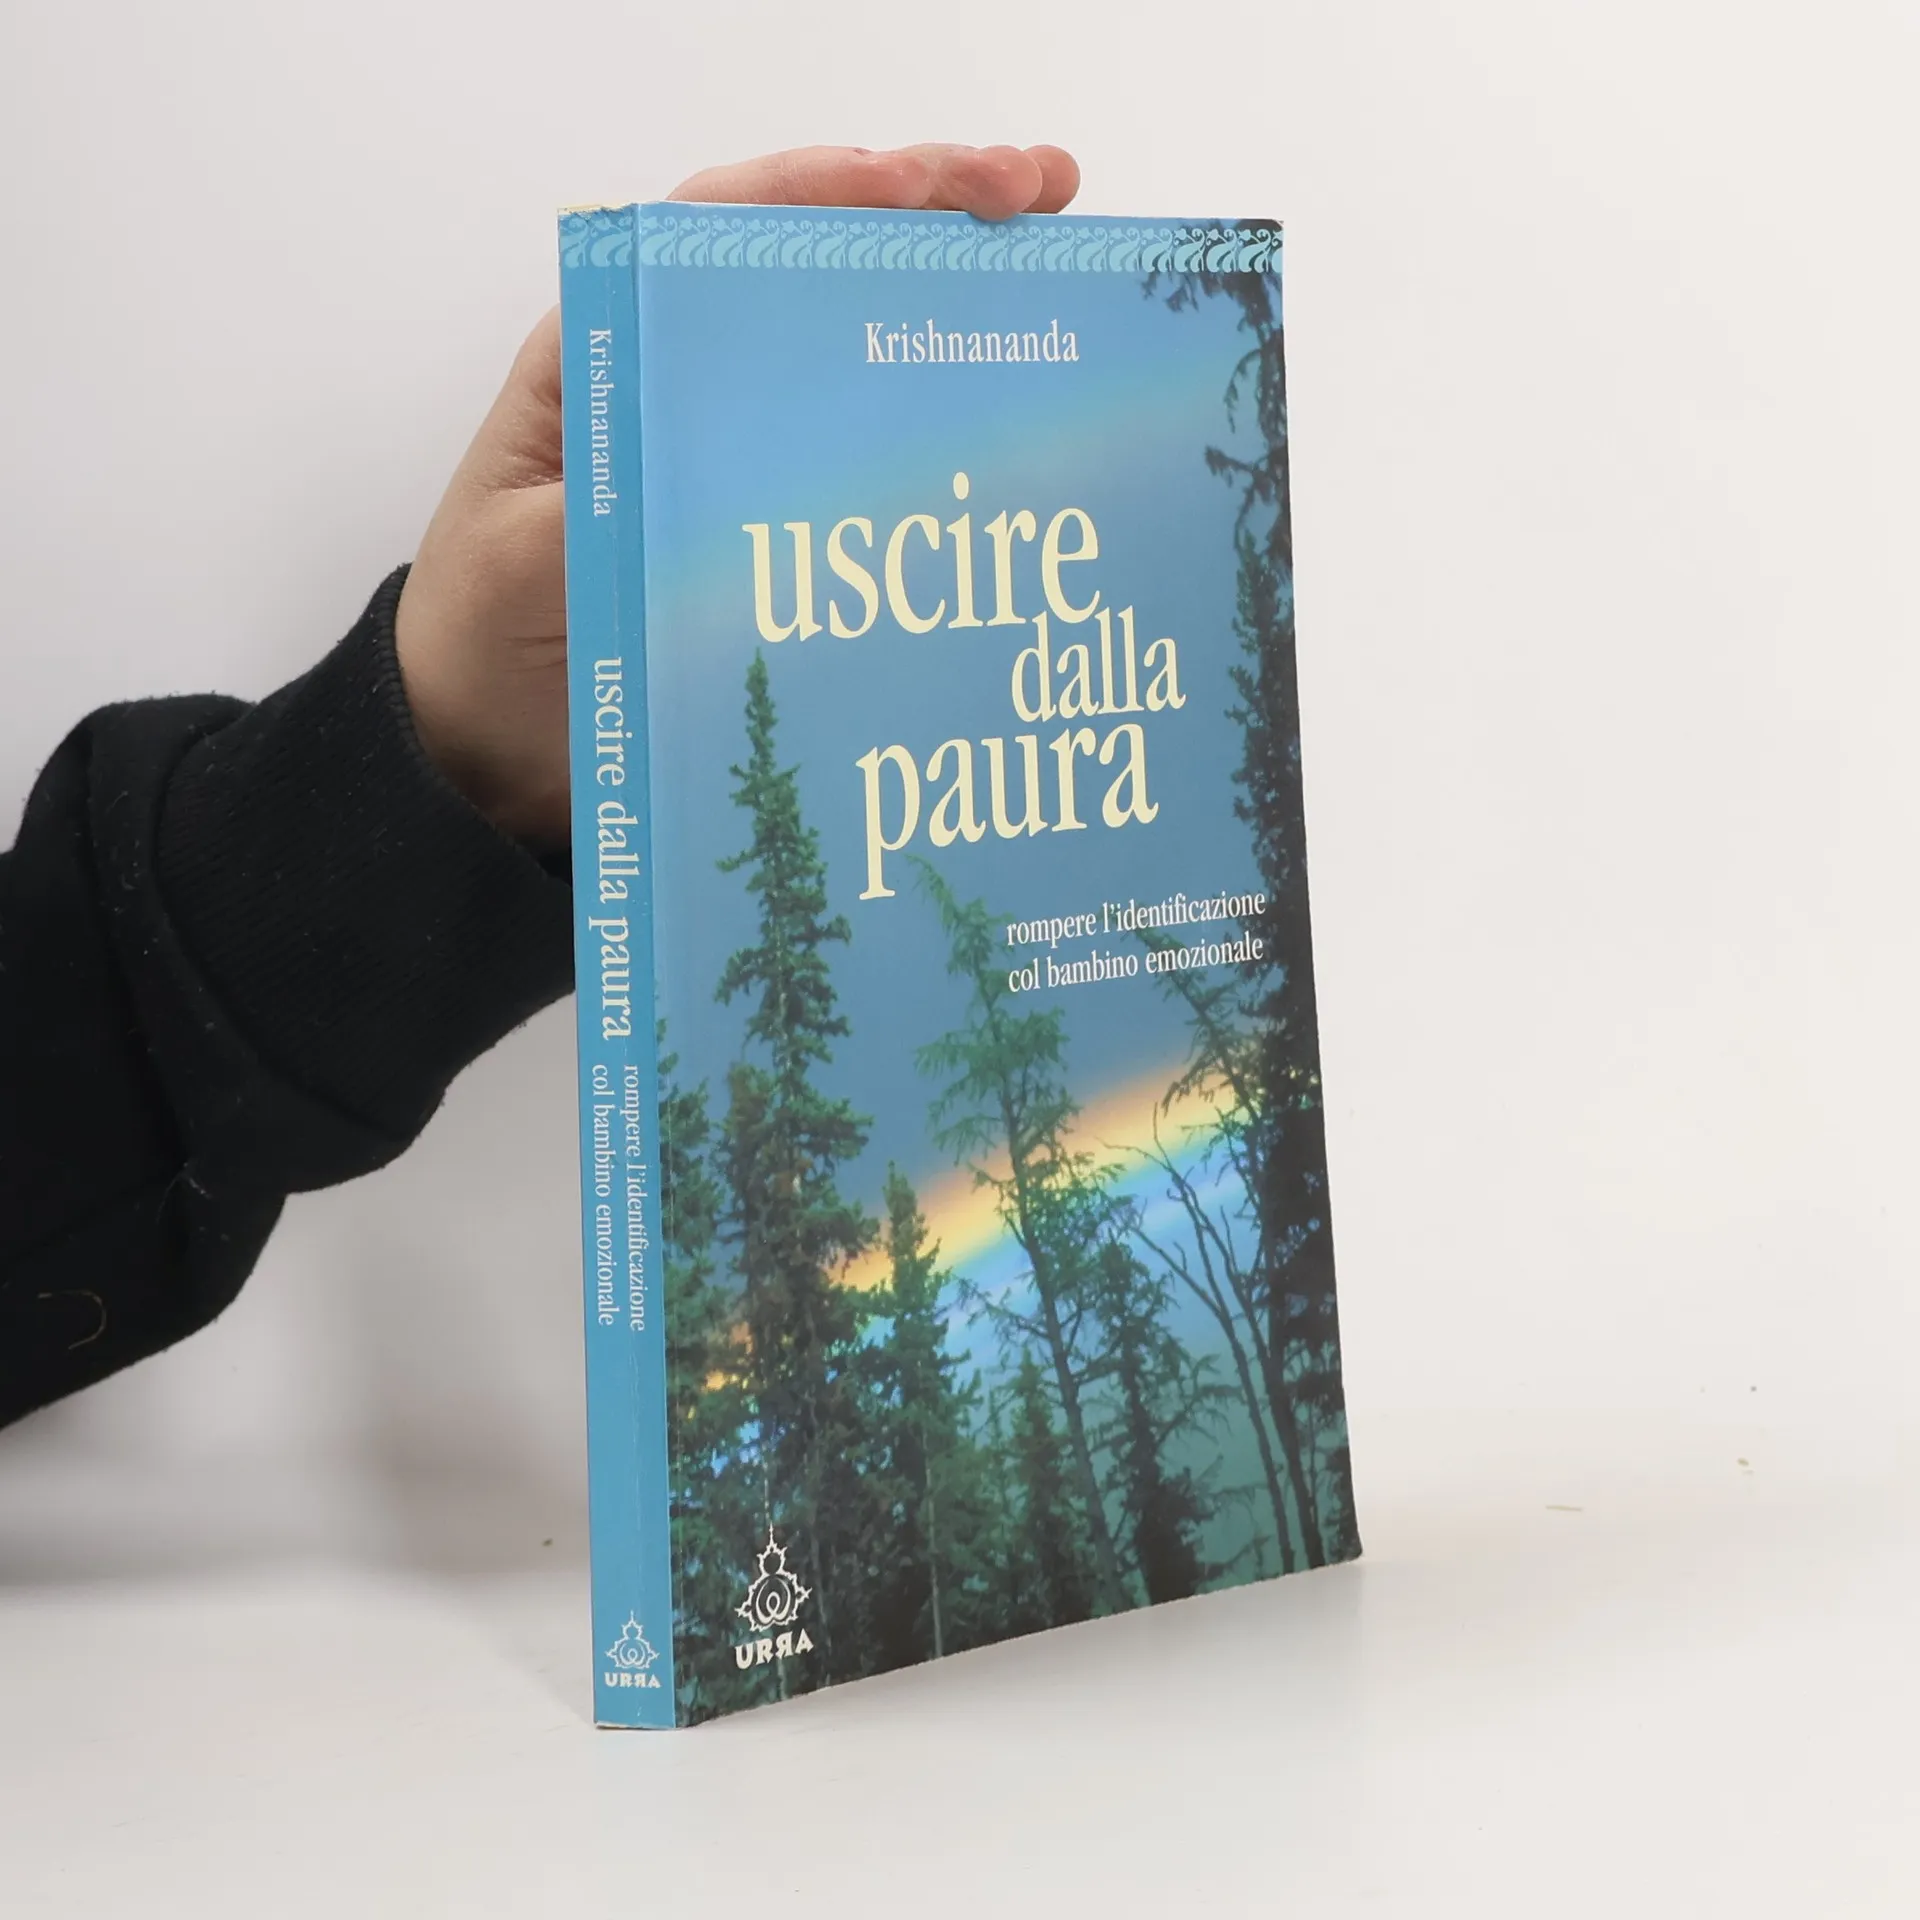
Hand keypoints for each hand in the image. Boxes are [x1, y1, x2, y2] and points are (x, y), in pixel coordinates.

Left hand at [394, 144, 1081, 848]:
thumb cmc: (484, 643)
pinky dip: (939, 414)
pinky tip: (1013, 407)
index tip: (919, 188)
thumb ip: (597, 511)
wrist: (491, 746)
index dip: (824, 193)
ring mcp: (739, 447)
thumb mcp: (524, 568)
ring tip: (1056, 251)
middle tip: (1040, 190)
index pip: (721, 232)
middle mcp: (684, 380)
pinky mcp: (775, 518)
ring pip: (850, 339)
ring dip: (949, 288)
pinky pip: (866, 446)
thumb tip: (698, 476)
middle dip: (925, 208)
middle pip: (809, 262)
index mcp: (611, 357)